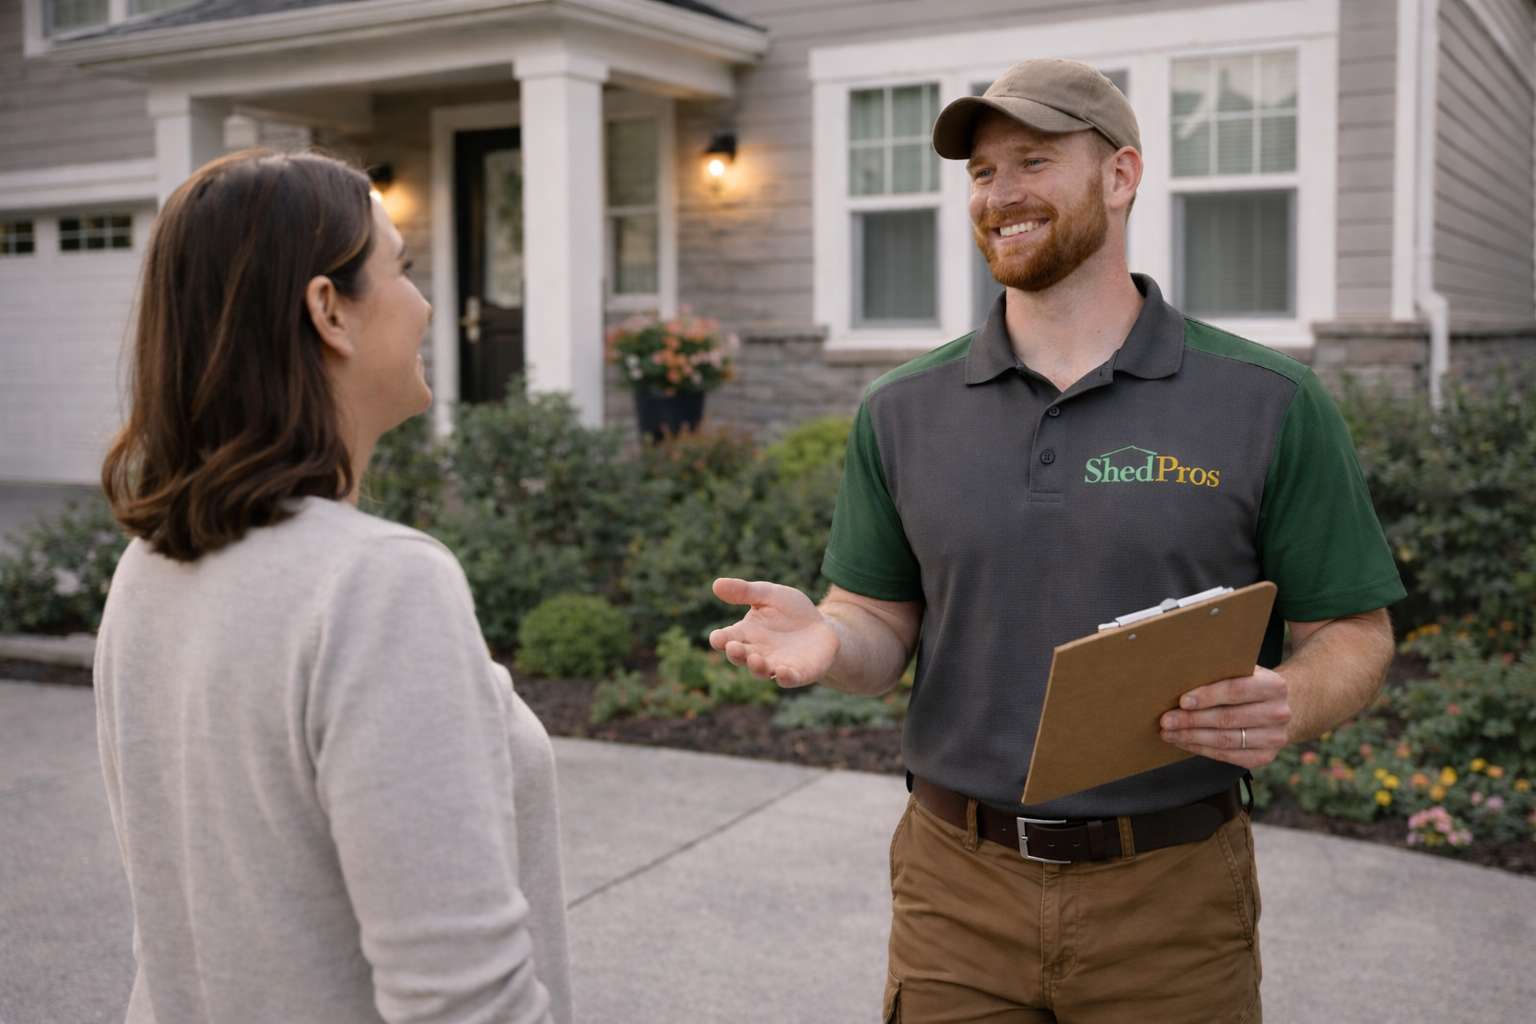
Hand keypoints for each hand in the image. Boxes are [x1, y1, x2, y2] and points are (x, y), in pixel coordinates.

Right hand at [709, 578, 839, 687]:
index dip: (720, 639)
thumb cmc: (791, 611)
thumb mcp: (769, 595)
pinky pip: (788, 679)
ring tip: (754, 659)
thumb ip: (744, 591)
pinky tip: (781, 671)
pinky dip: (784, 677)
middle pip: (740, 657)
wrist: (822, 626)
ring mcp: (776, 665)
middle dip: (736, 654)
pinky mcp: (798, 673)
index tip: (717, 638)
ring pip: (761, 671)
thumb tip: (715, 584)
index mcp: (747, 633)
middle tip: (733, 647)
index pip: (728, 638)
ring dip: (756, 667)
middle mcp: (757, 652)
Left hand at [1159, 666, 1292, 768]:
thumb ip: (1221, 672)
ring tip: (1168, 733)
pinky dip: (1202, 750)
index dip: (1208, 696)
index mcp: (1273, 686)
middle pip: (1227, 718)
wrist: (1277, 707)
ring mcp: (1274, 738)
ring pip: (1226, 740)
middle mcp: (1278, 713)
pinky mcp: (1265, 757)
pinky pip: (1228, 756)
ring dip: (1192, 738)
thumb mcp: (1242, 671)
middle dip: (1192, 720)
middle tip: (1166, 720)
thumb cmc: (1249, 685)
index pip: (1236, 691)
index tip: (1182, 701)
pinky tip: (1184, 743)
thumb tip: (1181, 677)